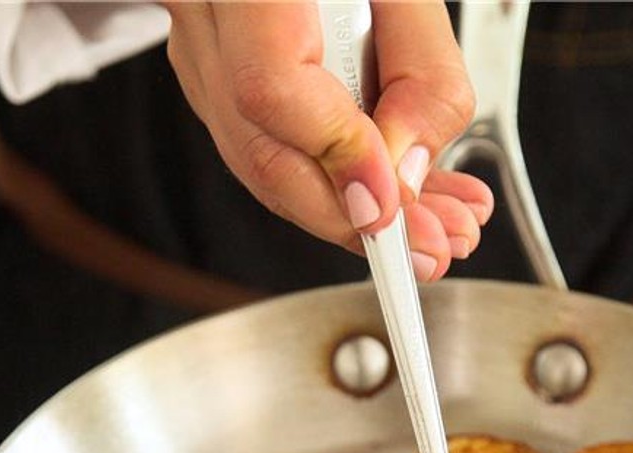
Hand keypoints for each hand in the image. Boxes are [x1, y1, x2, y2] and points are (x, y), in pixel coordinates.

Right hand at [163, 1, 493, 280]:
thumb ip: (422, 75)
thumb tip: (406, 176)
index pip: (270, 88)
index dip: (338, 159)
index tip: (394, 208)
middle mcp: (203, 8)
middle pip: (260, 151)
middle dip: (354, 220)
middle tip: (433, 249)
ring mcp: (195, 43)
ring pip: (261, 162)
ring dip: (353, 212)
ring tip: (437, 227)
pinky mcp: (211, 70)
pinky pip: (268, 145)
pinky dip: (337, 183)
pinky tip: (402, 200)